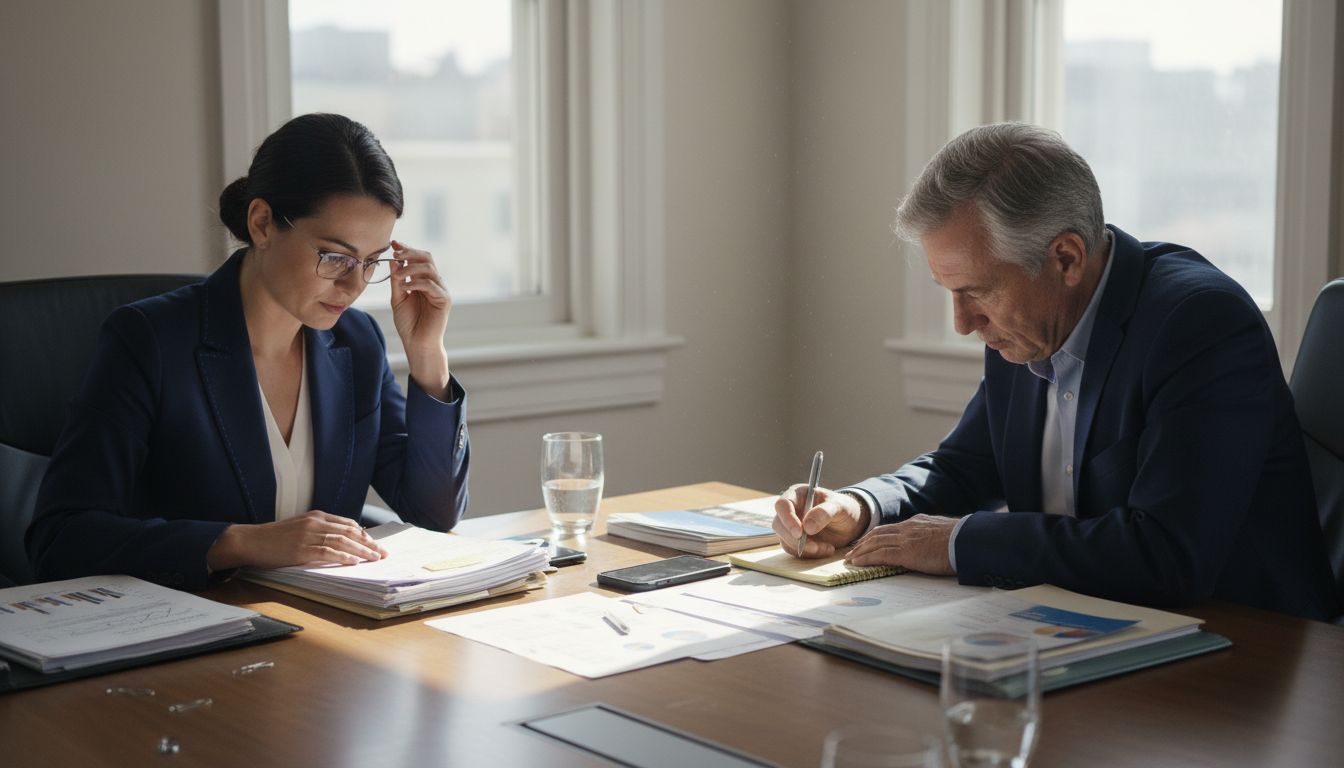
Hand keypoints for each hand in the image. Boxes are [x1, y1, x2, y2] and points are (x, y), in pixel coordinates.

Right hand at [206, 511, 390, 570]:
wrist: (250, 540)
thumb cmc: (274, 537)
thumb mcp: (300, 527)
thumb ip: (319, 531)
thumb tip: (341, 542)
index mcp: (317, 516)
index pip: (348, 523)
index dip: (364, 534)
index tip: (375, 544)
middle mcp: (315, 523)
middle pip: (350, 532)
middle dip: (369, 543)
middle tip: (383, 553)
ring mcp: (308, 535)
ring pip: (342, 541)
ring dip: (362, 551)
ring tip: (374, 559)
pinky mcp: (301, 549)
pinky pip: (327, 552)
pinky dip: (343, 557)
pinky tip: (354, 562)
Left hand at [389, 241, 451, 397]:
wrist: (417, 344)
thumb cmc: (409, 324)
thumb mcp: (398, 298)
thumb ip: (397, 280)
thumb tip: (394, 260)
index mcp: (423, 281)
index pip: (418, 259)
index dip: (407, 249)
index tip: (394, 244)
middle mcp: (434, 283)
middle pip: (427, 258)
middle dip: (410, 253)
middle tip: (396, 254)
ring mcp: (441, 291)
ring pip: (429, 268)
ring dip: (411, 268)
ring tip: (397, 275)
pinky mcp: (444, 300)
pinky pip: (431, 285)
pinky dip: (417, 283)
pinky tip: (406, 287)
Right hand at [772, 485, 869, 557]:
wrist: (849, 524)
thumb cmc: (843, 509)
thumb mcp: (839, 507)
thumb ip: (824, 513)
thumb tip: (807, 527)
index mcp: (797, 494)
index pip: (782, 505)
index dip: (788, 519)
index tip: (800, 533)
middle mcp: (790, 510)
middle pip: (779, 524)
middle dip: (795, 539)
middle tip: (815, 547)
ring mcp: (790, 526)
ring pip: (785, 540)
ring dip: (804, 549)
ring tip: (827, 548)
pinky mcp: (794, 541)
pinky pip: (794, 550)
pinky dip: (809, 554)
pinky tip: (826, 550)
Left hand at [844, 514, 956, 575]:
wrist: (969, 541)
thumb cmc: (963, 541)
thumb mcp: (943, 534)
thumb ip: (932, 537)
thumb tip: (931, 545)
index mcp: (917, 523)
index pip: (890, 528)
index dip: (876, 536)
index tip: (867, 542)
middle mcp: (909, 528)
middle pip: (878, 533)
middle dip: (863, 543)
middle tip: (852, 551)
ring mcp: (907, 539)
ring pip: (875, 543)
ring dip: (860, 551)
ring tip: (850, 558)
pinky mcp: (907, 552)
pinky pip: (880, 554)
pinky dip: (866, 558)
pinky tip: (857, 563)